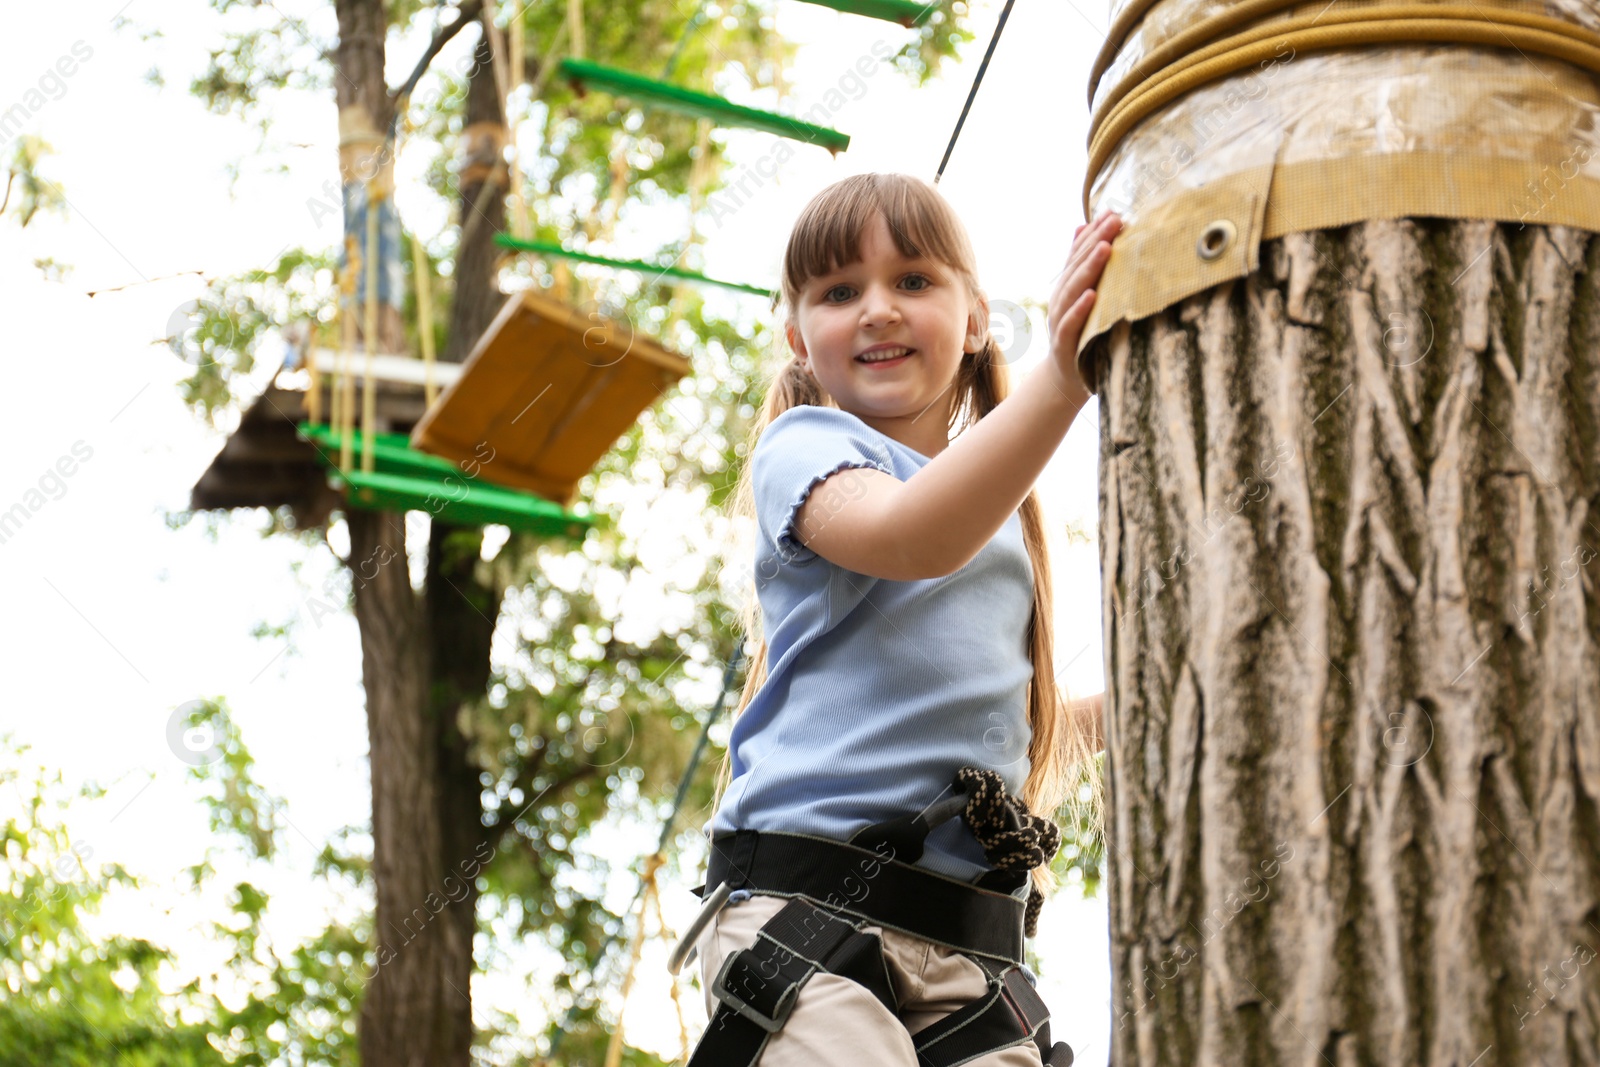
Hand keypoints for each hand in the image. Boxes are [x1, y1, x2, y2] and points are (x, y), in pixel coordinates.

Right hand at [1047, 209, 1121, 406]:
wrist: (1065, 377)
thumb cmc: (1081, 333)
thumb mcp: (1082, 296)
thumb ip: (1080, 263)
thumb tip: (1082, 225)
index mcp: (1066, 287)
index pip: (1078, 254)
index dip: (1094, 232)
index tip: (1114, 212)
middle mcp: (1060, 300)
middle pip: (1076, 266)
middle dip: (1095, 242)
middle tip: (1115, 221)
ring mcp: (1060, 321)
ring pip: (1073, 290)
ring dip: (1089, 268)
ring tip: (1106, 248)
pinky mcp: (1064, 345)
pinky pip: (1070, 324)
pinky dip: (1080, 309)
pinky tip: (1093, 295)